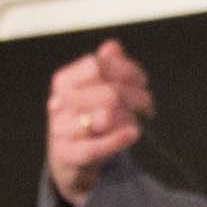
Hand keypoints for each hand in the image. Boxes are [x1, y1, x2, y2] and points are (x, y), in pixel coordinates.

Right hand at [46, 39, 154, 206]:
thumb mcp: (97, 90)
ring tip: (137, 122)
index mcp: (64, 81)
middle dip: (136, 97)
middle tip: (147, 105)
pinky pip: (94, 147)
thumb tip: (113, 47)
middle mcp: (58, 103)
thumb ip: (107, 66)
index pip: (98, 65)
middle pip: (107, 91)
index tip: (142, 81)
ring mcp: (59, 130)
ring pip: (104, 117)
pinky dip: (118, 139)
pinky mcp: (66, 156)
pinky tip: (134, 133)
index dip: (126, 71)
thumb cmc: (87, 118)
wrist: (70, 159)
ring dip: (129, 119)